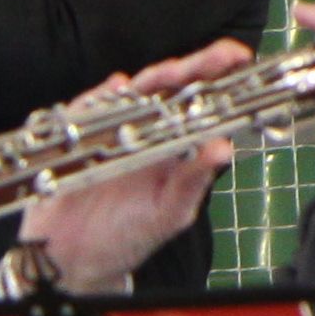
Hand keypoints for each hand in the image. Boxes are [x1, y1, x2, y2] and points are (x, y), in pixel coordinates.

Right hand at [12, 42, 251, 292]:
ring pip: (137, 93)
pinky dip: (100, 96)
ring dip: (157, 78)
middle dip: (197, 68)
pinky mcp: (78, 137)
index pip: (200, 107)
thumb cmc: (125, 238)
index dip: (219, 82)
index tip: (241, 61)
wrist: (73, 259)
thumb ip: (193, 181)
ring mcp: (112, 132)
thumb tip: (224, 148)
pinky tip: (116, 87)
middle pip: (173, 90)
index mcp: (174, 150)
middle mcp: (147, 134)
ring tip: (176, 71)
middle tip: (221, 56)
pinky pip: (87, 109)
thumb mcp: (168, 214)